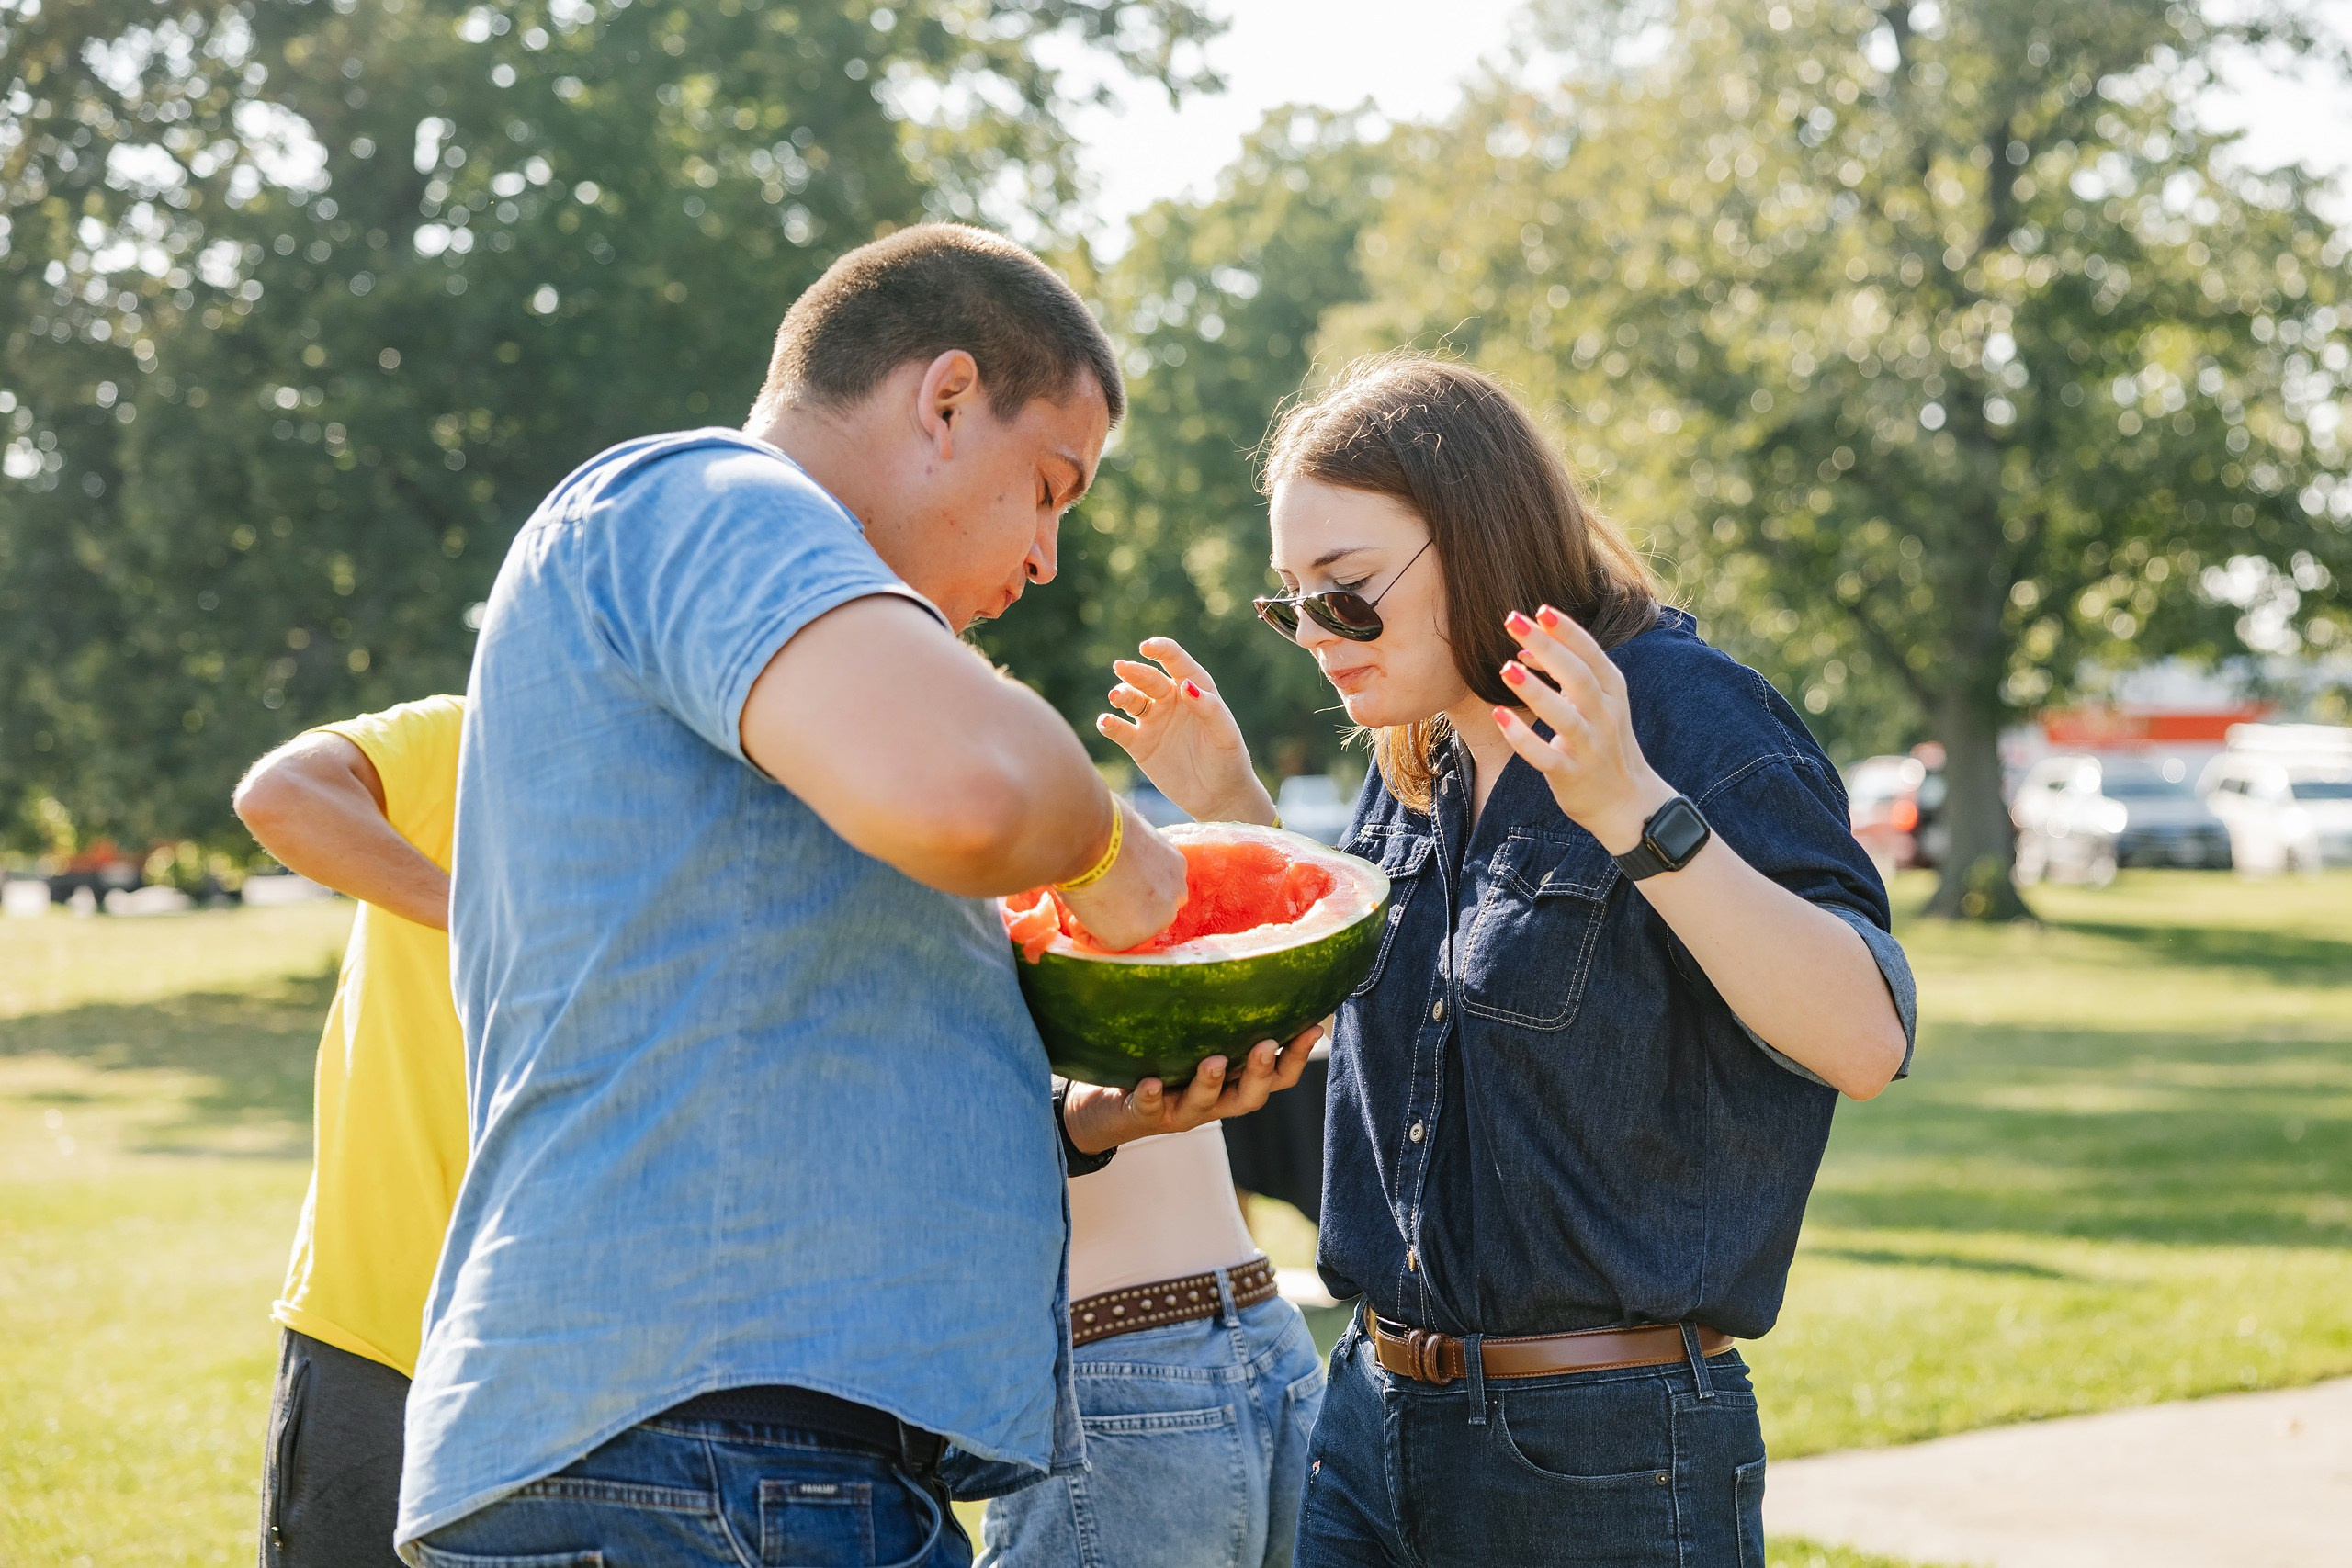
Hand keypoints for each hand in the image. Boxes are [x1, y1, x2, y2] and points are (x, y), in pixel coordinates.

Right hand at [1052, 798, 1188, 951]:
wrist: (1087, 835)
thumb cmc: (1098, 824)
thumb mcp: (1130, 837)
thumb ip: (1133, 856)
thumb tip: (1113, 859)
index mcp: (1175, 866)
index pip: (1154, 888)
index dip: (1127, 890)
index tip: (1106, 882)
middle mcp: (1175, 894)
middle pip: (1145, 913)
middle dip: (1119, 911)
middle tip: (1092, 895)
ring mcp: (1155, 919)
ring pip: (1124, 930)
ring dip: (1101, 921)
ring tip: (1081, 897)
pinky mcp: (1129, 937)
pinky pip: (1101, 943)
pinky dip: (1084, 930)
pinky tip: (1075, 907)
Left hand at [1060, 1022, 1322, 1152]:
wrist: (1108, 1108)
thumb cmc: (1163, 1064)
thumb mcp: (1196, 1041)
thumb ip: (1220, 1017)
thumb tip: (1245, 959)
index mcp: (1233, 1083)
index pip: (1277, 1076)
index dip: (1298, 1055)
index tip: (1315, 1026)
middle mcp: (1214, 1101)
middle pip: (1249, 1096)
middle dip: (1261, 1072)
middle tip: (1266, 1044)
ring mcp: (1179, 1110)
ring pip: (1204, 1104)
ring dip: (1210, 1083)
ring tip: (1214, 1061)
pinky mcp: (1143, 1114)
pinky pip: (1148, 1108)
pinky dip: (1151, 1096)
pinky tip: (1149, 1081)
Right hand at [1097, 639, 1276, 824]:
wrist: (1218, 797)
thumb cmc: (1229, 760)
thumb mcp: (1225, 734)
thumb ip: (1209, 709)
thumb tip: (1185, 685)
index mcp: (1195, 689)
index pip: (1176, 662)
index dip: (1161, 651)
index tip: (1147, 647)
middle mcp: (1171, 700)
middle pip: (1148, 679)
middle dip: (1135, 672)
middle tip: (1121, 668)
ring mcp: (1153, 721)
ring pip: (1131, 700)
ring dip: (1121, 695)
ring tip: (1116, 696)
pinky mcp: (1139, 745)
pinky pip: (1119, 730)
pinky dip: (1109, 724)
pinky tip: (1105, 722)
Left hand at [1493, 606, 1677, 853]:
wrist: (1627, 803)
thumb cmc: (1604, 743)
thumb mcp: (1595, 703)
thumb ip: (1565, 674)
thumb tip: (1524, 648)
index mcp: (1612, 692)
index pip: (1591, 653)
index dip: (1567, 630)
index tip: (1540, 608)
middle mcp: (1604, 715)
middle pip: (1578, 676)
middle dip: (1547, 646)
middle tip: (1512, 620)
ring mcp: (1590, 747)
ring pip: (1565, 716)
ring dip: (1535, 691)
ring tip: (1505, 668)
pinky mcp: (1572, 775)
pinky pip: (1546, 757)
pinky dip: (1522, 737)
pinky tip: (1498, 716)